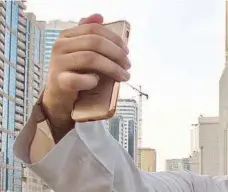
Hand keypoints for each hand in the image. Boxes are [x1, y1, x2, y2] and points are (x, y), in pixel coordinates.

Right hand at [43, 14, 130, 130]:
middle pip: (94, 42)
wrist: (60, 97)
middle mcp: (60, 46)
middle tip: (127, 65)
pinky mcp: (59, 82)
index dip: (114, 39)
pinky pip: (79, 79)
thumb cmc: (75, 73)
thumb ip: (90, 35)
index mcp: (66, 36)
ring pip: (90, 58)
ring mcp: (58, 63)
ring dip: (112, 68)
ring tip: (124, 76)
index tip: (127, 51)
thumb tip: (99, 16)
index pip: (94, 29)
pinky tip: (98, 83)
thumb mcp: (82, 52)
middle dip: (117, 54)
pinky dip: (92, 81)